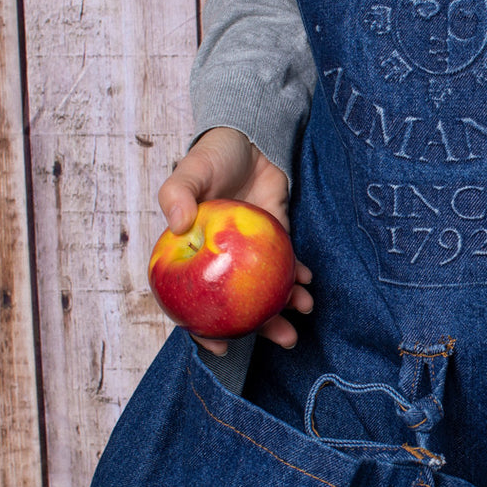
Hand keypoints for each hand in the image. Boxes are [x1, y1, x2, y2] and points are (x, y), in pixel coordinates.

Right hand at [157, 126, 312, 354]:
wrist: (250, 137)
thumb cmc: (213, 155)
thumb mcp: (190, 171)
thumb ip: (177, 194)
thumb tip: (177, 224)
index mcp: (193, 256)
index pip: (193, 303)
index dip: (204, 330)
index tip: (222, 350)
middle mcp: (222, 262)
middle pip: (239, 306)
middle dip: (262, 327)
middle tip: (284, 340)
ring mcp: (251, 253)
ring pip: (267, 290)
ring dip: (287, 305)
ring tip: (304, 311)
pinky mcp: (277, 239)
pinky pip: (288, 263)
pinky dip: (299, 274)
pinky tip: (308, 281)